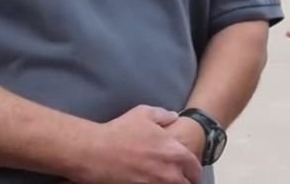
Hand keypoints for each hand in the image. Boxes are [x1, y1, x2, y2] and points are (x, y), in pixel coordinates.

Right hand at [73, 105, 202, 183]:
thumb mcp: (144, 113)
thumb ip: (164, 115)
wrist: (94, 152)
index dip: (195, 171)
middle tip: (182, 180)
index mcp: (173, 152)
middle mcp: (168, 172)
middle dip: (186, 181)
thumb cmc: (120, 131)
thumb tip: (174, 117)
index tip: (192, 172)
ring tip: (166, 181)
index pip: (194, 167)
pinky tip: (151, 183)